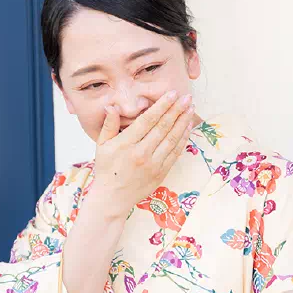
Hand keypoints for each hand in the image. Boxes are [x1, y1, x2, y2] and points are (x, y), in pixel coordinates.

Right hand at [91, 91, 195, 215]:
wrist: (113, 198)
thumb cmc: (106, 170)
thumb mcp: (101, 146)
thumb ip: (109, 125)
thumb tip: (112, 106)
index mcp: (126, 144)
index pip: (148, 120)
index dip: (162, 106)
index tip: (172, 94)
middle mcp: (141, 153)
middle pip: (163, 127)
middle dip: (177, 110)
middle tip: (187, 97)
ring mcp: (153, 164)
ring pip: (172, 139)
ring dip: (183, 122)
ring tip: (190, 109)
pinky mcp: (161, 172)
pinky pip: (175, 153)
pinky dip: (183, 139)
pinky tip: (188, 128)